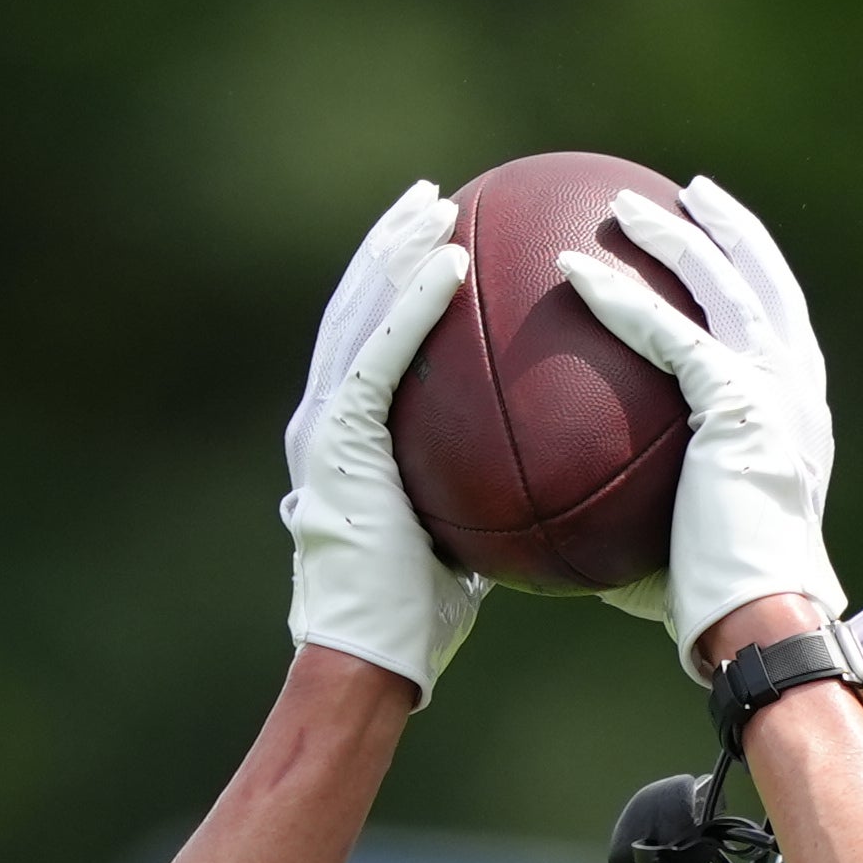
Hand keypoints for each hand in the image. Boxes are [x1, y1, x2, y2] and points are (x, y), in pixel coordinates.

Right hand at [283, 184, 482, 697]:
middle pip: (354, 311)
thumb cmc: (415, 624)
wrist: (363, 662)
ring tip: (436, 207)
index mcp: (345, 444)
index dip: (394, 289)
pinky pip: (381, 354)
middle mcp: (323, 424)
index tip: (436, 247)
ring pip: (358, 316)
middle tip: (432, 200)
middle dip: (388, 248)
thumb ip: (479, 498)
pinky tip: (450, 262)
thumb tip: (539, 481)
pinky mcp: (335, 439)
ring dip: (396, 254)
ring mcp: (322, 428)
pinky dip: (412, 304)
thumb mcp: (457, 545)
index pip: (368, 346)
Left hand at [553, 177, 839, 672]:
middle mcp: (798, 392)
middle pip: (766, 281)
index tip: (717, 250)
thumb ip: (646, 503)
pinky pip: (669, 333)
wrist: (763, 624)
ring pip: (722, 285)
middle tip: (690, 195)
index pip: (778, 326)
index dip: (752, 277)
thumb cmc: (721, 608)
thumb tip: (571, 508)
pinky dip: (620, 298)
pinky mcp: (740, 401)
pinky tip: (573, 271)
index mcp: (796, 419)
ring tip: (625, 205)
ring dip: (672, 236)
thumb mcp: (684, 541)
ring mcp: (777, 390)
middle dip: (728, 229)